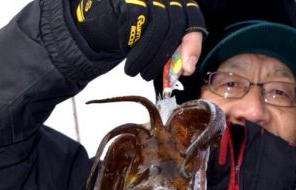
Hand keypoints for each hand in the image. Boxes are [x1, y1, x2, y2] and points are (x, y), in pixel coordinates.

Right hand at [73, 0, 205, 79]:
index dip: (192, 44)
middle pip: (176, 25)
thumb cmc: (134, 36)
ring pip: (158, 27)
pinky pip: (136, 25)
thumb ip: (174, 52)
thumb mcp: (158, 45)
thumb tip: (187, 67)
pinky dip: (132, 47)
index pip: (193, 18)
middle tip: (150, 76)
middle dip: (164, 57)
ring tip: (136, 70)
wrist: (102, 23)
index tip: (187, 68)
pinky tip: (126, 54)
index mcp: (177, 3)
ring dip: (147, 57)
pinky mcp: (129, 0)